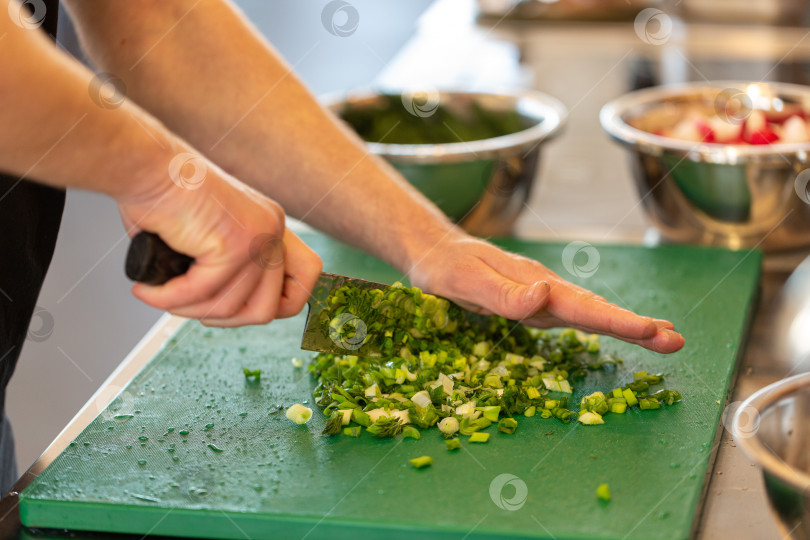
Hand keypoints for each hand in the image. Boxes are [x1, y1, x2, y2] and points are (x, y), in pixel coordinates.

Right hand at [117, 155, 321, 326]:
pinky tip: (147, 291)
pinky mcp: (233, 244)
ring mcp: (258, 236)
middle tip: (184, 305)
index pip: (307, 276)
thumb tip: (224, 311)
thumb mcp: (206, 237)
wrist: (142, 165)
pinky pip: (202, 293)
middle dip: (221, 318)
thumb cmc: (159, 197)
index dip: (278, 303)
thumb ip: (225, 269)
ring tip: (160, 295)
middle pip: (267, 308)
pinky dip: (169, 299)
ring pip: (232, 307)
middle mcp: (273, 228)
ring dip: (190, 310)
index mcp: (272, 224)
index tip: (234, 307)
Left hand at [409, 234, 683, 352]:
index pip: (582, 306)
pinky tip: (619, 328)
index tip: (652, 331)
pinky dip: (603, 323)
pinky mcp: (536, 304)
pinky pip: (575, 316)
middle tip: (677, 342)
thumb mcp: (465, 281)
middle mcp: (546, 289)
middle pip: (596, 310)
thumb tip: (544, 294)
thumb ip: (503, 293)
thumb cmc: (445, 267)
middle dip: (636, 326)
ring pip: (591, 313)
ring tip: (666, 338)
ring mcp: (543, 296)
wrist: (435, 251)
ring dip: (627, 326)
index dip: (617, 321)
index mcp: (534, 284)